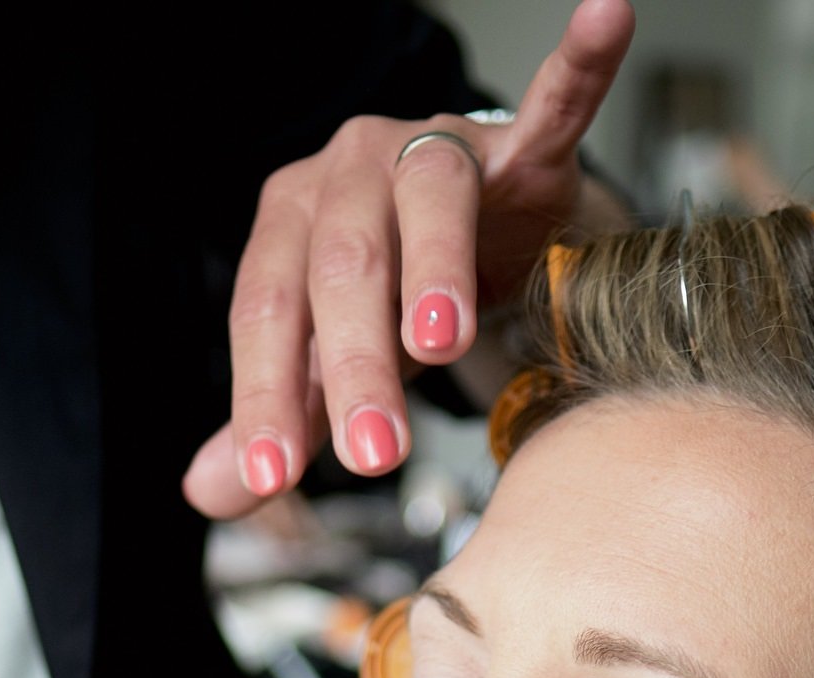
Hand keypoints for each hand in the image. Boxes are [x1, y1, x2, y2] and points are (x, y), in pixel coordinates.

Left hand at [181, 0, 634, 519]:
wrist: (483, 232)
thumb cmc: (395, 293)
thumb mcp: (331, 363)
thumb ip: (283, 419)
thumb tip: (211, 493)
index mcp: (289, 226)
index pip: (266, 313)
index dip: (266, 396)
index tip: (274, 476)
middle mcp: (349, 173)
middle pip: (344, 268)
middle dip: (356, 365)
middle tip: (375, 452)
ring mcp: (434, 149)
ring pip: (429, 204)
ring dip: (434, 274)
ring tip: (440, 344)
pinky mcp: (521, 145)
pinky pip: (552, 104)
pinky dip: (578, 65)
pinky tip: (602, 17)